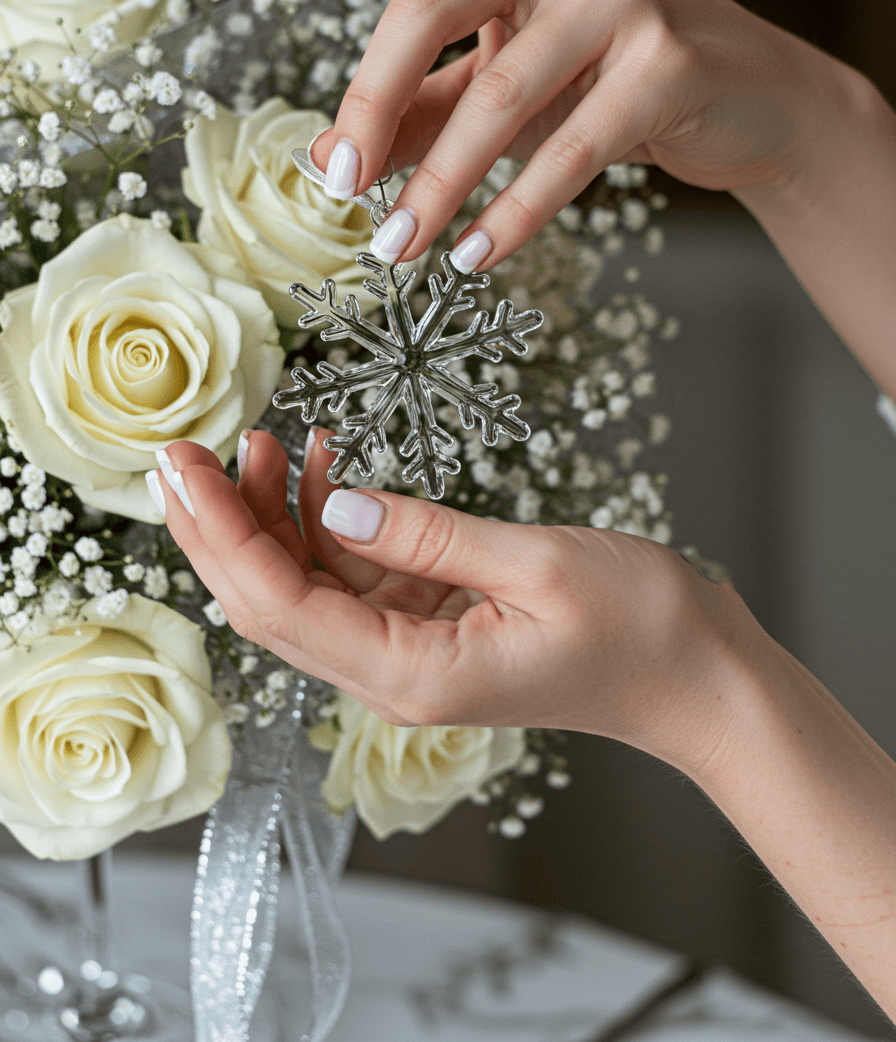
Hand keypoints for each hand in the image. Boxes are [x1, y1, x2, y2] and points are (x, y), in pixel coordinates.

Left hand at [158, 429, 759, 773]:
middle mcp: (393, 677)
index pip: (279, 604)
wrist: (699, 678)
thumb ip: (426, 533)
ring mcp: (409, 654)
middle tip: (180, 451)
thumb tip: (330, 500)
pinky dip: (329, 521)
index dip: (219, 533)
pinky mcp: (429, 629)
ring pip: (307, 587)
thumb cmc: (640, 626)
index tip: (178, 467)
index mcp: (412, 674)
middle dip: (219, 528)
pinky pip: (355, 576)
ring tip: (263, 439)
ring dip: (273, 517)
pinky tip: (325, 466)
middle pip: (271, 604)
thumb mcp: (537, 563)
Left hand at [307, 0, 858, 269]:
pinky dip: (518, 209)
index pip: (412, 7)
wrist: (753, 98)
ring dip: (443, 185)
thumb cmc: (615, 86)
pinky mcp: (669, 61)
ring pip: (502, 98)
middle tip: (362, 215)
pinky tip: (481, 252)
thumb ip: (424, 111)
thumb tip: (330, 155)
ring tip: (408, 248)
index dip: (363, 92)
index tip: (337, 173)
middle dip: (384, 125)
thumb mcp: (511, 89)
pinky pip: (573, 149)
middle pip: (433, 20)